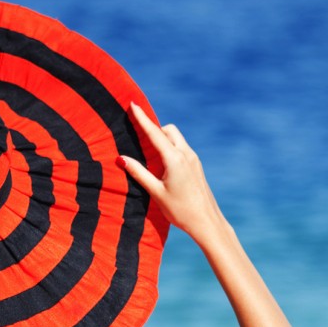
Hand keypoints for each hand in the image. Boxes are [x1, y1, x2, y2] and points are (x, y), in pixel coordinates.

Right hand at [118, 103, 225, 244]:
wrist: (206, 221)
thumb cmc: (179, 210)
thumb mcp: (156, 192)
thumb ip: (139, 173)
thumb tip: (121, 158)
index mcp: (174, 159)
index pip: (155, 133)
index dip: (142, 119)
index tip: (133, 105)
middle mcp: (186, 154)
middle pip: (168, 130)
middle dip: (155, 129)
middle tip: (140, 137)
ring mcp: (193, 159)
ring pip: (176, 138)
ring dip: (163, 139)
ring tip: (150, 154)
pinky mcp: (196, 166)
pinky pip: (181, 148)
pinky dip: (170, 148)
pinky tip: (163, 165)